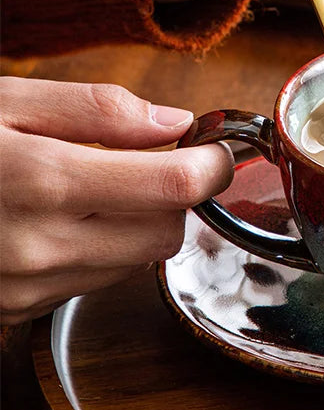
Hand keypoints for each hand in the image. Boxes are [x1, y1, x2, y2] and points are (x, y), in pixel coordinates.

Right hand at [0, 77, 232, 323]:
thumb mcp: (2, 100)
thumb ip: (96, 110)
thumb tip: (174, 123)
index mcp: (41, 180)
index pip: (174, 188)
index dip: (211, 166)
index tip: (215, 149)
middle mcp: (39, 247)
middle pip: (166, 234)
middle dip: (173, 197)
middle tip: (147, 160)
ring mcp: (25, 287)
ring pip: (135, 262)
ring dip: (138, 224)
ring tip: (94, 185)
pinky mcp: (13, 309)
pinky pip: (93, 281)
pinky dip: (101, 249)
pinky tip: (63, 218)